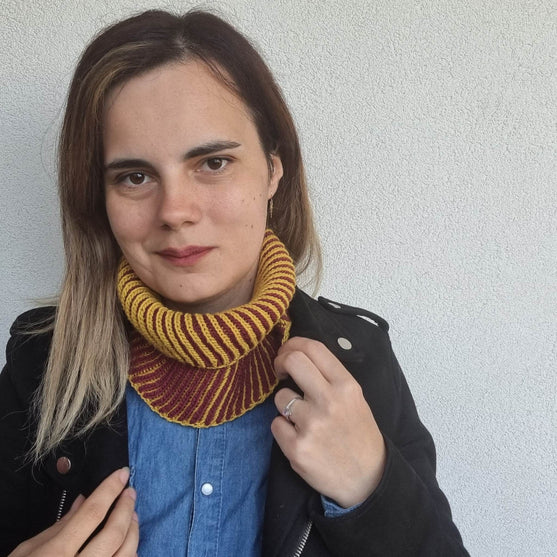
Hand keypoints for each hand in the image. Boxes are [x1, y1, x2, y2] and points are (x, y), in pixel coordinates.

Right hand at [9, 467, 137, 556]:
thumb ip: (60, 525)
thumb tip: (84, 500)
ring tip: (132, 514)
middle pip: (114, 533)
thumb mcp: (29, 550)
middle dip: (126, 508)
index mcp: (57, 553)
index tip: (122, 474)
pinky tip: (128, 543)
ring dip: (133, 530)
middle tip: (130, 492)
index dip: (110, 490)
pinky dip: (130, 553)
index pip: (91, 513)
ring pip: (126, 553)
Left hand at [272, 337, 386, 508]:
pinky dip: (283, 430)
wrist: (368, 479)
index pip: (313, 348)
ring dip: (285, 405)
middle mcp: (329, 401)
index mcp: (346, 386)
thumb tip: (297, 355)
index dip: (292, 344)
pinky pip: (276, 424)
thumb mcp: (354, 398)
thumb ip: (330, 377)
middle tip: (279, 371)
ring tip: (302, 418)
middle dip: (279, 362)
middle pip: (292, 361)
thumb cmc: (358, 434)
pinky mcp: (297, 448)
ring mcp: (312, 425)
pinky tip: (299, 437)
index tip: (286, 352)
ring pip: (280, 397)